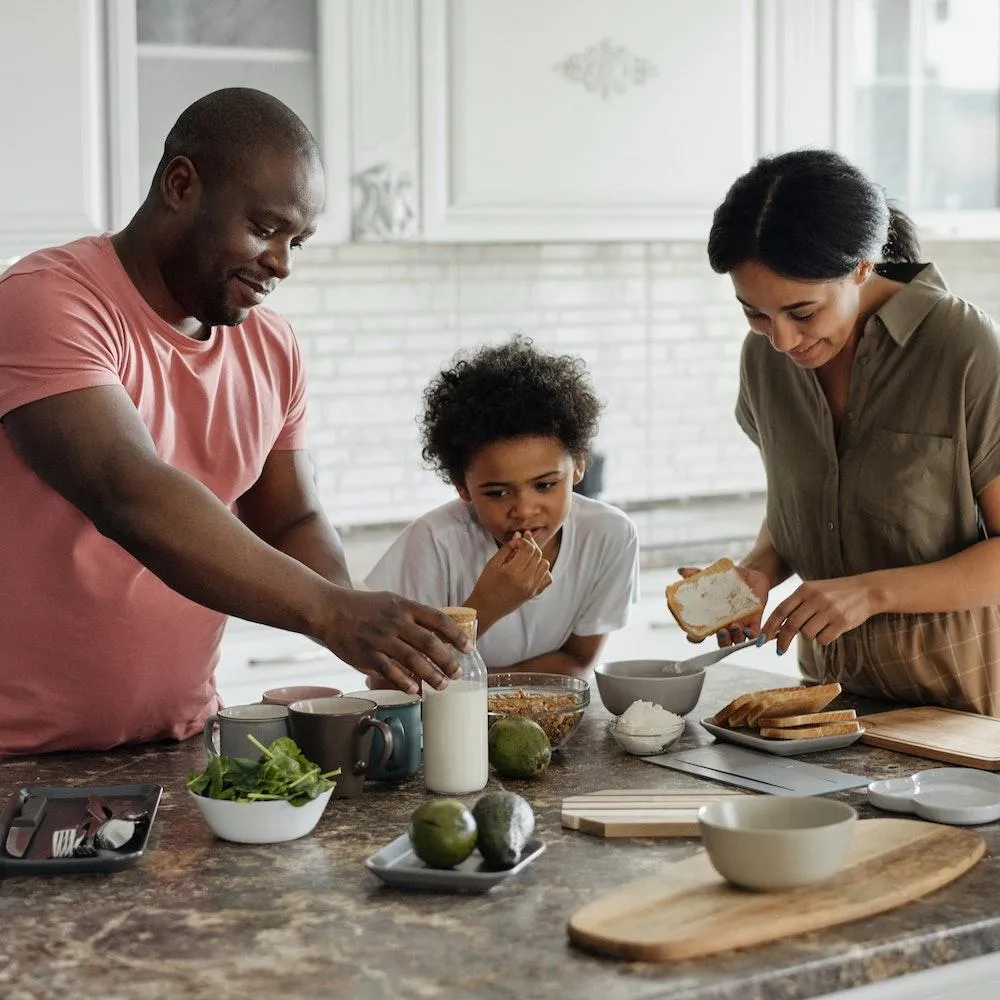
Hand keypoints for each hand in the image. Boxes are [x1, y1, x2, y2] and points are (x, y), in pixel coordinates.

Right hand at [317, 588, 471, 694]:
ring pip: (413, 660)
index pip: (438, 620)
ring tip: (443, 685)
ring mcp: (382, 640)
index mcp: (405, 607)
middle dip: (448, 660)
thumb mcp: (392, 601)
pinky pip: (390, 671)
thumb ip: (413, 616)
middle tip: (458, 673)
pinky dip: (405, 682)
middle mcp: (396, 622)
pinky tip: (416, 690)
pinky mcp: (367, 655)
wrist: (330, 610)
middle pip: (430, 643)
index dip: (456, 635)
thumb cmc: (364, 607)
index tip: (468, 648)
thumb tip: (439, 633)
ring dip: (431, 675)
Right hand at [468, 532, 551, 626]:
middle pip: (538, 555)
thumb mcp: (492, 564)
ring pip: (545, 564)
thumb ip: (507, 548)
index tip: (521, 537)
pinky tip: (532, 569)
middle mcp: (525, 581)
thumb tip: (519, 536)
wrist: (486, 608)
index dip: (526, 539)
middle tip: (524, 542)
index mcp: (512, 572)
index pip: (528, 549)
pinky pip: (547, 578)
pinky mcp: (534, 593)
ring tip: (526, 557)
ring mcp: (532, 588)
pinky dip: (543, 570)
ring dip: (537, 557)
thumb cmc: (486, 585)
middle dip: (532, 545)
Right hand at [677, 564, 771, 645]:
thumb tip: (681, 570)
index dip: (694, 638)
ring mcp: (740, 625)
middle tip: (720, 631)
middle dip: (721, 641)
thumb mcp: (712, 576)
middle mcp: (725, 625)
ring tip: (735, 626)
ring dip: (735, 637)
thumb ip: (696, 575)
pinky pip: (754, 635)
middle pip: (721, 642)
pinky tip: (748, 629)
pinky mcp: (755, 622)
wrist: (750, 575)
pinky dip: (752, 636)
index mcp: (711, 618)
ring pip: (737, 640)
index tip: (691, 635)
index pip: (700, 634)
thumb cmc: (727, 579)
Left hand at [760, 576, 874, 653]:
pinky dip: (823, 639)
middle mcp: (815, 599)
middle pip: (791, 625)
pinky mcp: (842, 622)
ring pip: (807, 634)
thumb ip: (796, 606)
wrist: (866, 590)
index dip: (769, 627)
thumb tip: (776, 628)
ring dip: (809, 636)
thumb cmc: (834, 593)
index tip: (762, 640)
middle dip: (782, 641)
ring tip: (820, 626)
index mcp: (804, 590)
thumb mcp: (813, 591)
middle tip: (780, 650)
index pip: (780, 610)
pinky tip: (831, 629)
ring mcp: (829, 610)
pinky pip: (823, 639)